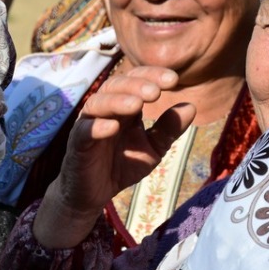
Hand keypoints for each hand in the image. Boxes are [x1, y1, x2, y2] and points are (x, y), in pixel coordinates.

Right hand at [36, 65, 194, 248]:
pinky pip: (84, 131)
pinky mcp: (77, 145)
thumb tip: (191, 106)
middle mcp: (105, 111)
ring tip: (136, 104)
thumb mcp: (153, 148)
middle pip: (115, 85)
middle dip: (136, 85)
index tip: (174, 80)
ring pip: (97, 103)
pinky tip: (112, 127)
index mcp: (124, 107)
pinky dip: (96, 127)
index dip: (152, 75)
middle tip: (156, 92)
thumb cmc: (122, 165)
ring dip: (117, 101)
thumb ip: (169, 129)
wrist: (95, 193)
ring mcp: (88, 126)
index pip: (136, 81)